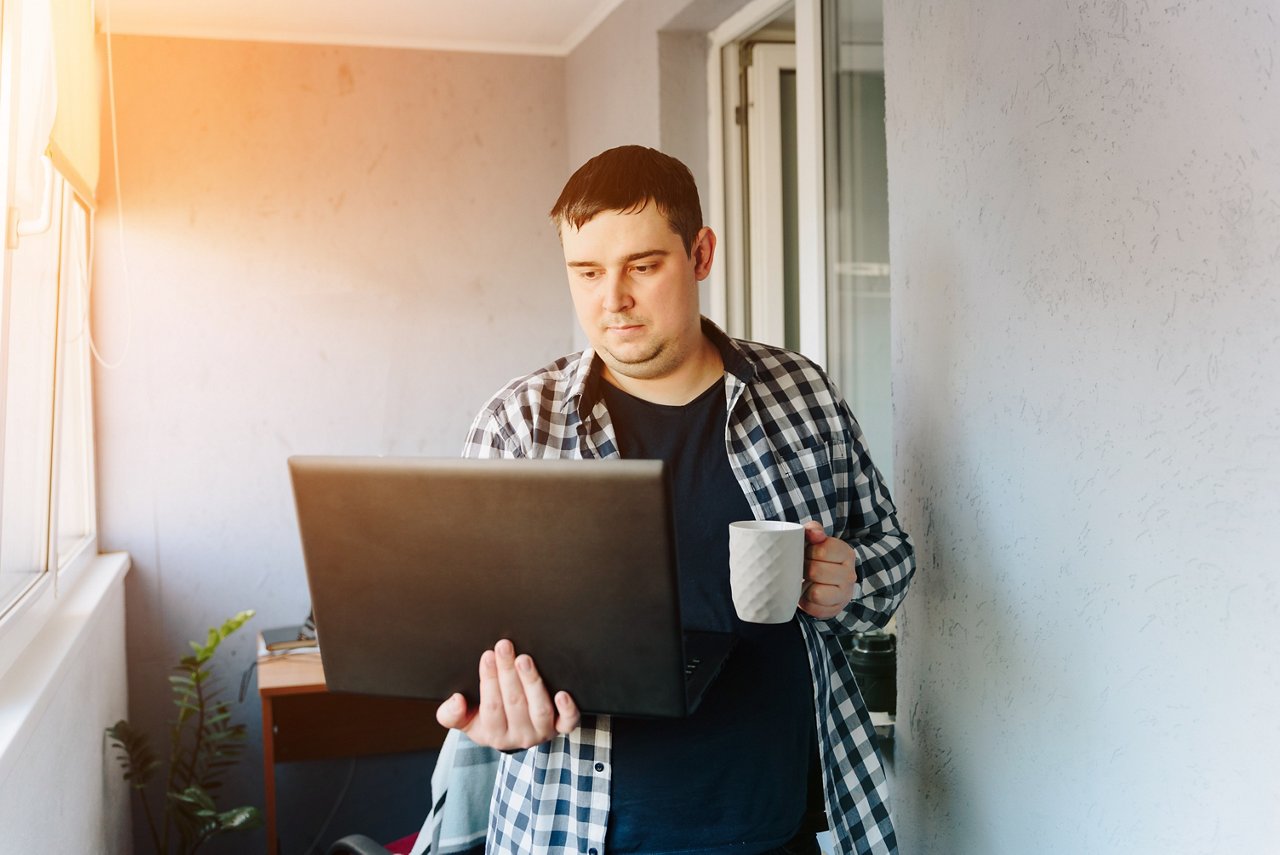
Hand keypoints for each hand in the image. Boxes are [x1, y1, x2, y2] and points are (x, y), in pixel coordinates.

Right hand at [435, 639, 580, 749]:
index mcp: (494, 735)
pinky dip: (567, 709)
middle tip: (504, 647)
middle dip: (507, 673)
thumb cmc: (486, 719)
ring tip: (524, 660)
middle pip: (514, 704)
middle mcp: (520, 736)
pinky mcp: (561, 727)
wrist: (512, 734)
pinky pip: (568, 723)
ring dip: (532, 683)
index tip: (487, 655)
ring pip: (539, 710)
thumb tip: (455, 701)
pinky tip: (563, 693)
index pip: (491, 707)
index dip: (489, 680)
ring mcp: (542, 732)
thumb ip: (451, 714)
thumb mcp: (464, 720)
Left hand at [798, 521, 857, 619]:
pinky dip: (805, 602)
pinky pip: (813, 608)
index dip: (807, 551)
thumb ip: (813, 529)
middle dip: (803, 569)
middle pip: (816, 571)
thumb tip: (816, 535)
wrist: (821, 579)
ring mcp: (844, 594)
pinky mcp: (835, 610)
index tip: (806, 553)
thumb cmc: (814, 556)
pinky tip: (806, 594)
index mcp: (846, 553)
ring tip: (805, 581)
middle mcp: (850, 574)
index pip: (821, 550)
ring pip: (816, 593)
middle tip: (802, 568)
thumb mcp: (813, 538)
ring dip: (804, 587)